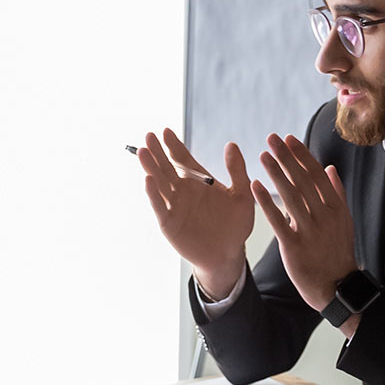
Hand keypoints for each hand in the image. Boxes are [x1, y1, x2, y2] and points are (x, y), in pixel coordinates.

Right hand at [137, 128, 253, 298]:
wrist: (228, 253)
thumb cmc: (236, 225)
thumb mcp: (242, 195)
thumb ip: (236, 170)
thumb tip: (231, 144)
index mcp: (199, 181)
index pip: (182, 158)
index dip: (173, 145)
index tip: (165, 131)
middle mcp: (182, 190)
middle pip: (166, 167)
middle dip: (157, 152)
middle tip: (149, 136)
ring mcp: (174, 206)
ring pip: (159, 183)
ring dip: (150, 168)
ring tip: (143, 152)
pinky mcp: (169, 222)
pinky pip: (159, 205)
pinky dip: (153, 193)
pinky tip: (148, 179)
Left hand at [252, 133, 359, 313]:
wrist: (336, 285)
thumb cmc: (337, 251)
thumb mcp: (343, 220)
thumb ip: (336, 193)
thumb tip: (329, 167)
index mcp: (335, 207)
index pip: (316, 175)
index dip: (302, 155)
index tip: (289, 138)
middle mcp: (323, 216)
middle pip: (303, 181)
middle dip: (286, 158)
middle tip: (272, 138)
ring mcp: (309, 231)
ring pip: (291, 197)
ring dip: (276, 174)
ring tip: (263, 156)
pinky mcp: (294, 246)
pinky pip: (278, 221)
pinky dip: (266, 203)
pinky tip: (255, 187)